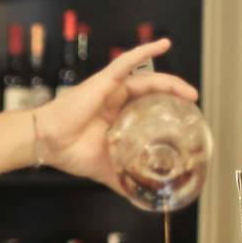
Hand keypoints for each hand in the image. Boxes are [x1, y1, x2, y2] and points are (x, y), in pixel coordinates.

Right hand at [35, 39, 198, 190]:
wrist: (49, 143)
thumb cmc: (70, 152)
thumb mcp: (106, 168)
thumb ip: (123, 178)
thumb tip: (140, 198)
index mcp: (114, 118)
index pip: (145, 108)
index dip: (165, 110)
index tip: (184, 118)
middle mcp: (114, 101)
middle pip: (150, 92)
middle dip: (174, 96)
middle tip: (192, 104)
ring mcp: (109, 89)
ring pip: (145, 79)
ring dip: (170, 82)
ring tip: (189, 92)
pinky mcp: (103, 80)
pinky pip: (126, 62)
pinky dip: (145, 51)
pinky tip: (163, 44)